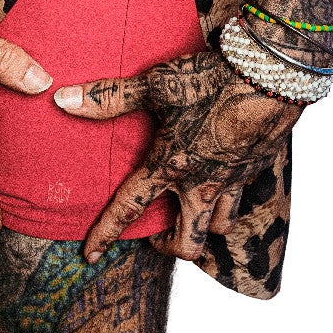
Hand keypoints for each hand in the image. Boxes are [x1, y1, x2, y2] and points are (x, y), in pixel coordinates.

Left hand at [53, 49, 296, 262]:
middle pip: (187, 243)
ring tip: (187, 214)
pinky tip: (220, 184)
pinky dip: (227, 202)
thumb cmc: (211, 79)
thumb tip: (63, 100)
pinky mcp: (254, 169)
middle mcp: (201, 183)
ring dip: (200, 228)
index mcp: (170, 165)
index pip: (129, 208)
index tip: (90, 256)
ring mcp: (232, 181)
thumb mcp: (156, 85)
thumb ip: (110, 98)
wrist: (269, 76)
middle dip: (167, 247)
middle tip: (154, 236)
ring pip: (217, 229)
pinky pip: (240, 200)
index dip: (105, 234)